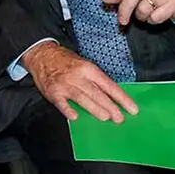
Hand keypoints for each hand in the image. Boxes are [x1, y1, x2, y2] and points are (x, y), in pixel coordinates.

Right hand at [22, 42, 138, 122]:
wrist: (42, 54)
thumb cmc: (65, 61)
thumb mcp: (84, 65)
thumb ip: (95, 80)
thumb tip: (111, 98)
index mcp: (88, 69)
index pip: (109, 85)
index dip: (121, 98)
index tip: (132, 109)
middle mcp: (77, 76)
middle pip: (97, 93)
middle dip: (110, 106)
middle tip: (120, 118)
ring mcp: (64, 84)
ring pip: (82, 98)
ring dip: (94, 108)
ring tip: (105, 118)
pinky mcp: (53, 91)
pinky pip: (61, 103)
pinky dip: (68, 110)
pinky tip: (75, 117)